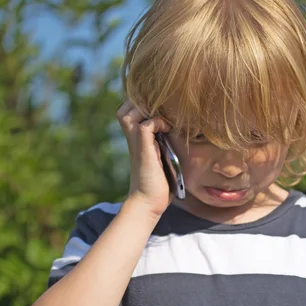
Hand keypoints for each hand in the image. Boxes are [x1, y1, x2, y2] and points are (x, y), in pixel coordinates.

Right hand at [116, 100, 172, 217]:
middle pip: (126, 107)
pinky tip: (168, 129)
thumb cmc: (158, 184)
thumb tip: (179, 131)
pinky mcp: (143, 149)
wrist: (148, 202)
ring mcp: (136, 142)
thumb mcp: (161, 157)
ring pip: (130, 110)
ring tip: (164, 119)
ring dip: (148, 110)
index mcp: (136, 138)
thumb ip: (163, 142)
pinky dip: (158, 122)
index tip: (161, 111)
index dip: (142, 104)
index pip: (129, 110)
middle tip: (161, 112)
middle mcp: (132, 138)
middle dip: (143, 103)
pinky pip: (146, 124)